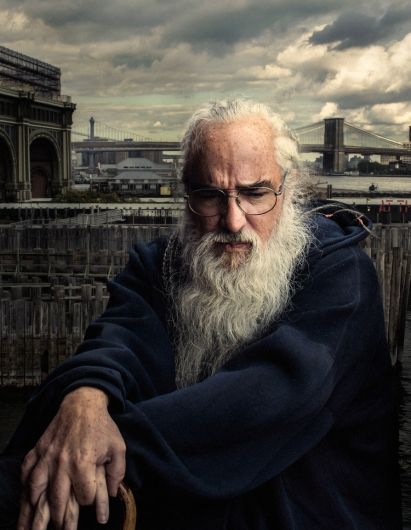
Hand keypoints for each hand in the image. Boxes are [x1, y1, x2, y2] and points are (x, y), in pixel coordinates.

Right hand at [18, 387, 125, 529]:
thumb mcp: (118, 448)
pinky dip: (25, 485)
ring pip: (36, 491)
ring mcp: (47, 457)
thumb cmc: (102, 426)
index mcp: (83, 463)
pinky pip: (26, 471)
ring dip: (33, 511)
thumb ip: (117, 473)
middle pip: (57, 501)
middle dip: (59, 519)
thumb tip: (113, 495)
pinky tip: (26, 496)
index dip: (89, 500)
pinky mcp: (38, 450)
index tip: (89, 498)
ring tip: (32, 527)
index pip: (84, 496)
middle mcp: (62, 464)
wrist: (82, 403)